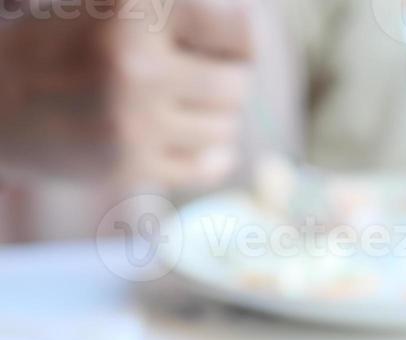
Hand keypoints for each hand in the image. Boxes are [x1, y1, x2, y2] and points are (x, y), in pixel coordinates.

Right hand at [106, 0, 252, 186]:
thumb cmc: (63, 42)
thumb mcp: (113, 6)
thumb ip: (174, 13)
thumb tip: (250, 36)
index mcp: (136, 8)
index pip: (239, 31)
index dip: (242, 42)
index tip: (232, 48)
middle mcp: (137, 63)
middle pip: (235, 84)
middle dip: (231, 83)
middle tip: (215, 80)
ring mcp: (135, 121)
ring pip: (223, 127)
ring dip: (219, 120)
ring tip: (197, 109)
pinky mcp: (131, 166)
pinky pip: (204, 167)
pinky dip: (214, 157)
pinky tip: (211, 147)